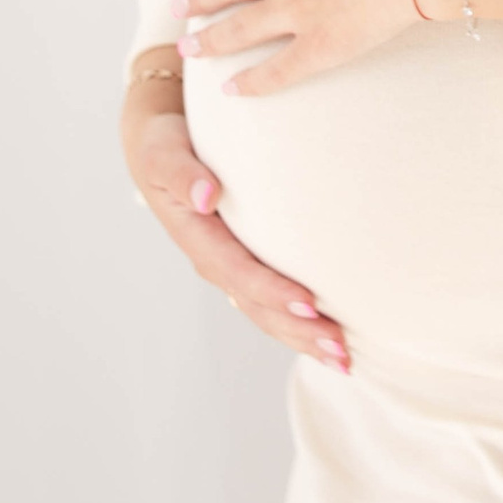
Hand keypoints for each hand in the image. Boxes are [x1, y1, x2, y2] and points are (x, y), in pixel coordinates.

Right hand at [121, 92, 348, 371]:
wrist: (159, 143)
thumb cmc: (164, 144)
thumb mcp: (164, 152)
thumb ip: (181, 173)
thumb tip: (207, 196)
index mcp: (196, 237)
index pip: (237, 270)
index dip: (271, 289)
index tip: (310, 303)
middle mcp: (214, 260)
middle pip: (257, 305)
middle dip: (298, 330)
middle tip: (341, 351)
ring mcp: (228, 265)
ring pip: (266, 311)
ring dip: (303, 336)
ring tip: (344, 358)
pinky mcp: (244, 260)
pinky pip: (270, 298)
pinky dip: (297, 320)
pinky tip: (328, 332)